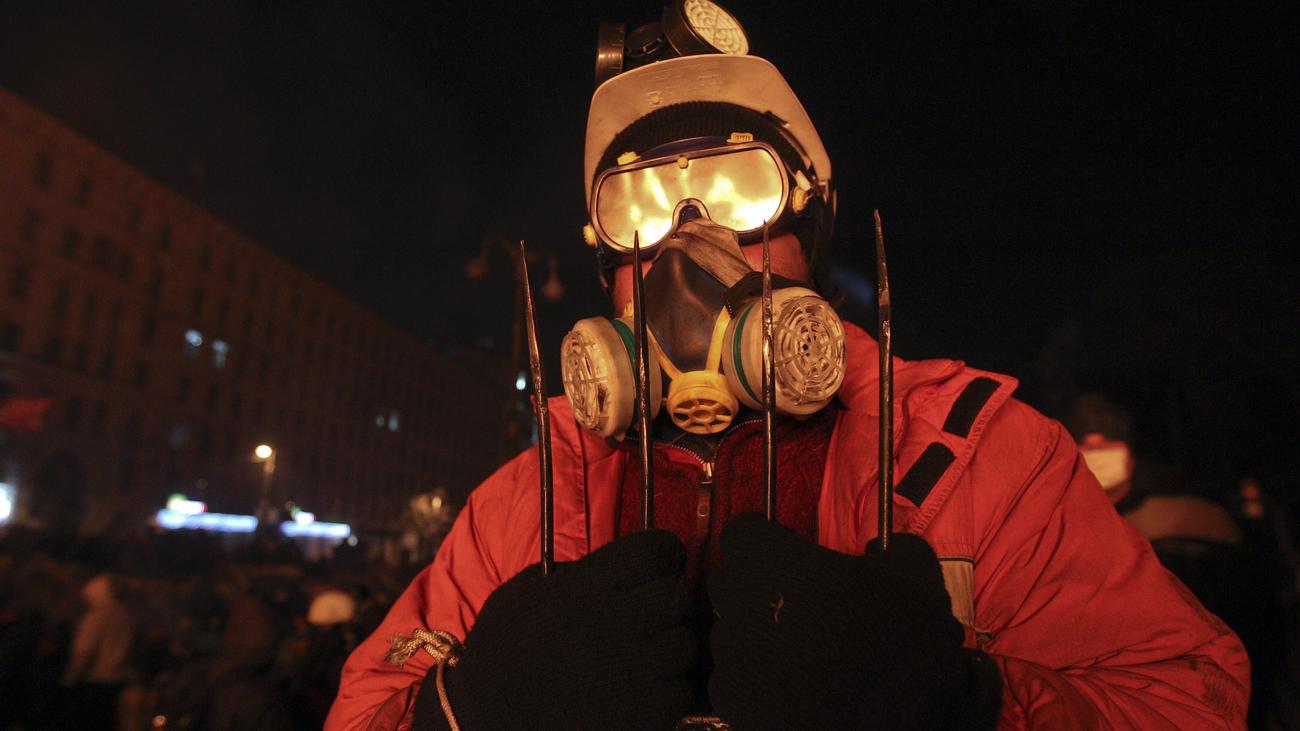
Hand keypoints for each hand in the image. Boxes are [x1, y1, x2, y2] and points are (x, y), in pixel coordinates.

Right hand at [429, 530, 694, 729]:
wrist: (483, 721)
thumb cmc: (500, 654)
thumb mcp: (525, 593)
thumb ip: (576, 573)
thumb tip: (621, 563)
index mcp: (584, 589)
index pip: (656, 549)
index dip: (663, 552)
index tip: (657, 564)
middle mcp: (610, 625)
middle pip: (677, 595)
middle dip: (667, 600)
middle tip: (649, 614)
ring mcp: (627, 673)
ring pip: (685, 644)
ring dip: (670, 648)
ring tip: (644, 656)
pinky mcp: (638, 717)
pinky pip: (681, 691)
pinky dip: (668, 691)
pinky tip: (641, 690)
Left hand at [707, 512, 1001, 729]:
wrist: (899, 722)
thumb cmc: (903, 642)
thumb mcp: (916, 575)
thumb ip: (892, 545)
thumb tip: (881, 548)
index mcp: (772, 559)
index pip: (742, 532)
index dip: (764, 542)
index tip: (787, 555)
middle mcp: (738, 601)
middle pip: (730, 582)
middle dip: (756, 589)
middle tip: (799, 607)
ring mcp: (729, 653)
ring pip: (730, 632)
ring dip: (757, 636)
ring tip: (802, 655)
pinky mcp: (730, 699)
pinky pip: (733, 677)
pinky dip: (756, 681)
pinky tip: (794, 689)